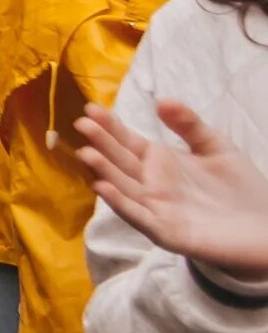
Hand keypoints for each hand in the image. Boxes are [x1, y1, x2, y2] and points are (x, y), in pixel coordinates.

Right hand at [75, 101, 267, 278]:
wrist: (266, 230)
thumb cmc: (240, 189)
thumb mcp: (216, 147)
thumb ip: (190, 125)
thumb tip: (162, 100)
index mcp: (159, 163)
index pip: (127, 141)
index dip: (110, 126)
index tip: (91, 108)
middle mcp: (150, 185)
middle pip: (119, 162)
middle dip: (101, 144)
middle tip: (83, 124)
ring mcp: (155, 209)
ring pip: (123, 188)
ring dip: (104, 172)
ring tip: (87, 153)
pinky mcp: (166, 232)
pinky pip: (138, 217)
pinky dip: (121, 204)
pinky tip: (104, 188)